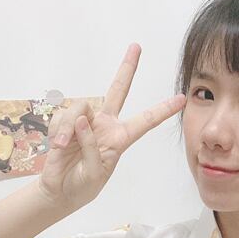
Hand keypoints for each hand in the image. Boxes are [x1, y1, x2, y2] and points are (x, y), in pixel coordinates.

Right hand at [37, 43, 185, 210]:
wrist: (59, 190)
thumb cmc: (82, 185)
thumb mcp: (94, 172)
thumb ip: (90, 146)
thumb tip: (80, 120)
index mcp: (120, 138)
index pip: (145, 121)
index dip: (162, 110)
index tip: (181, 99)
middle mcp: (105, 124)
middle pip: (118, 90)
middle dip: (127, 68)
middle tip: (136, 47)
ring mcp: (85, 121)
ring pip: (80, 108)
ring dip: (69, 128)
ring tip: (63, 147)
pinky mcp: (65, 122)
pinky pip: (62, 118)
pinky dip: (58, 131)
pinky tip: (57, 146)